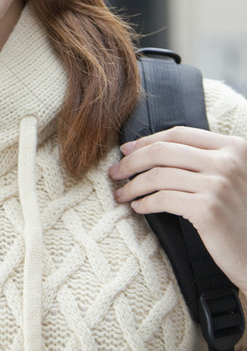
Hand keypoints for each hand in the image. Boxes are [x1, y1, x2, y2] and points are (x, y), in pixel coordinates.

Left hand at [109, 126, 246, 293]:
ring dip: (133, 185)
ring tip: (121, 194)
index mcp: (234, 147)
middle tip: (115, 172)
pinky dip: (145, 202)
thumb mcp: (229, 177)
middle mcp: (228, 161)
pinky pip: (163, 198)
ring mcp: (219, 184)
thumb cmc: (239, 216)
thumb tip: (151, 149)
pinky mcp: (208, 209)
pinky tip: (138, 208)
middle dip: (132, 161)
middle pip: (163, 151)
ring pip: (158, 175)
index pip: (179, 134)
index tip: (126, 150)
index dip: (147, 141)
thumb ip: (203, 159)